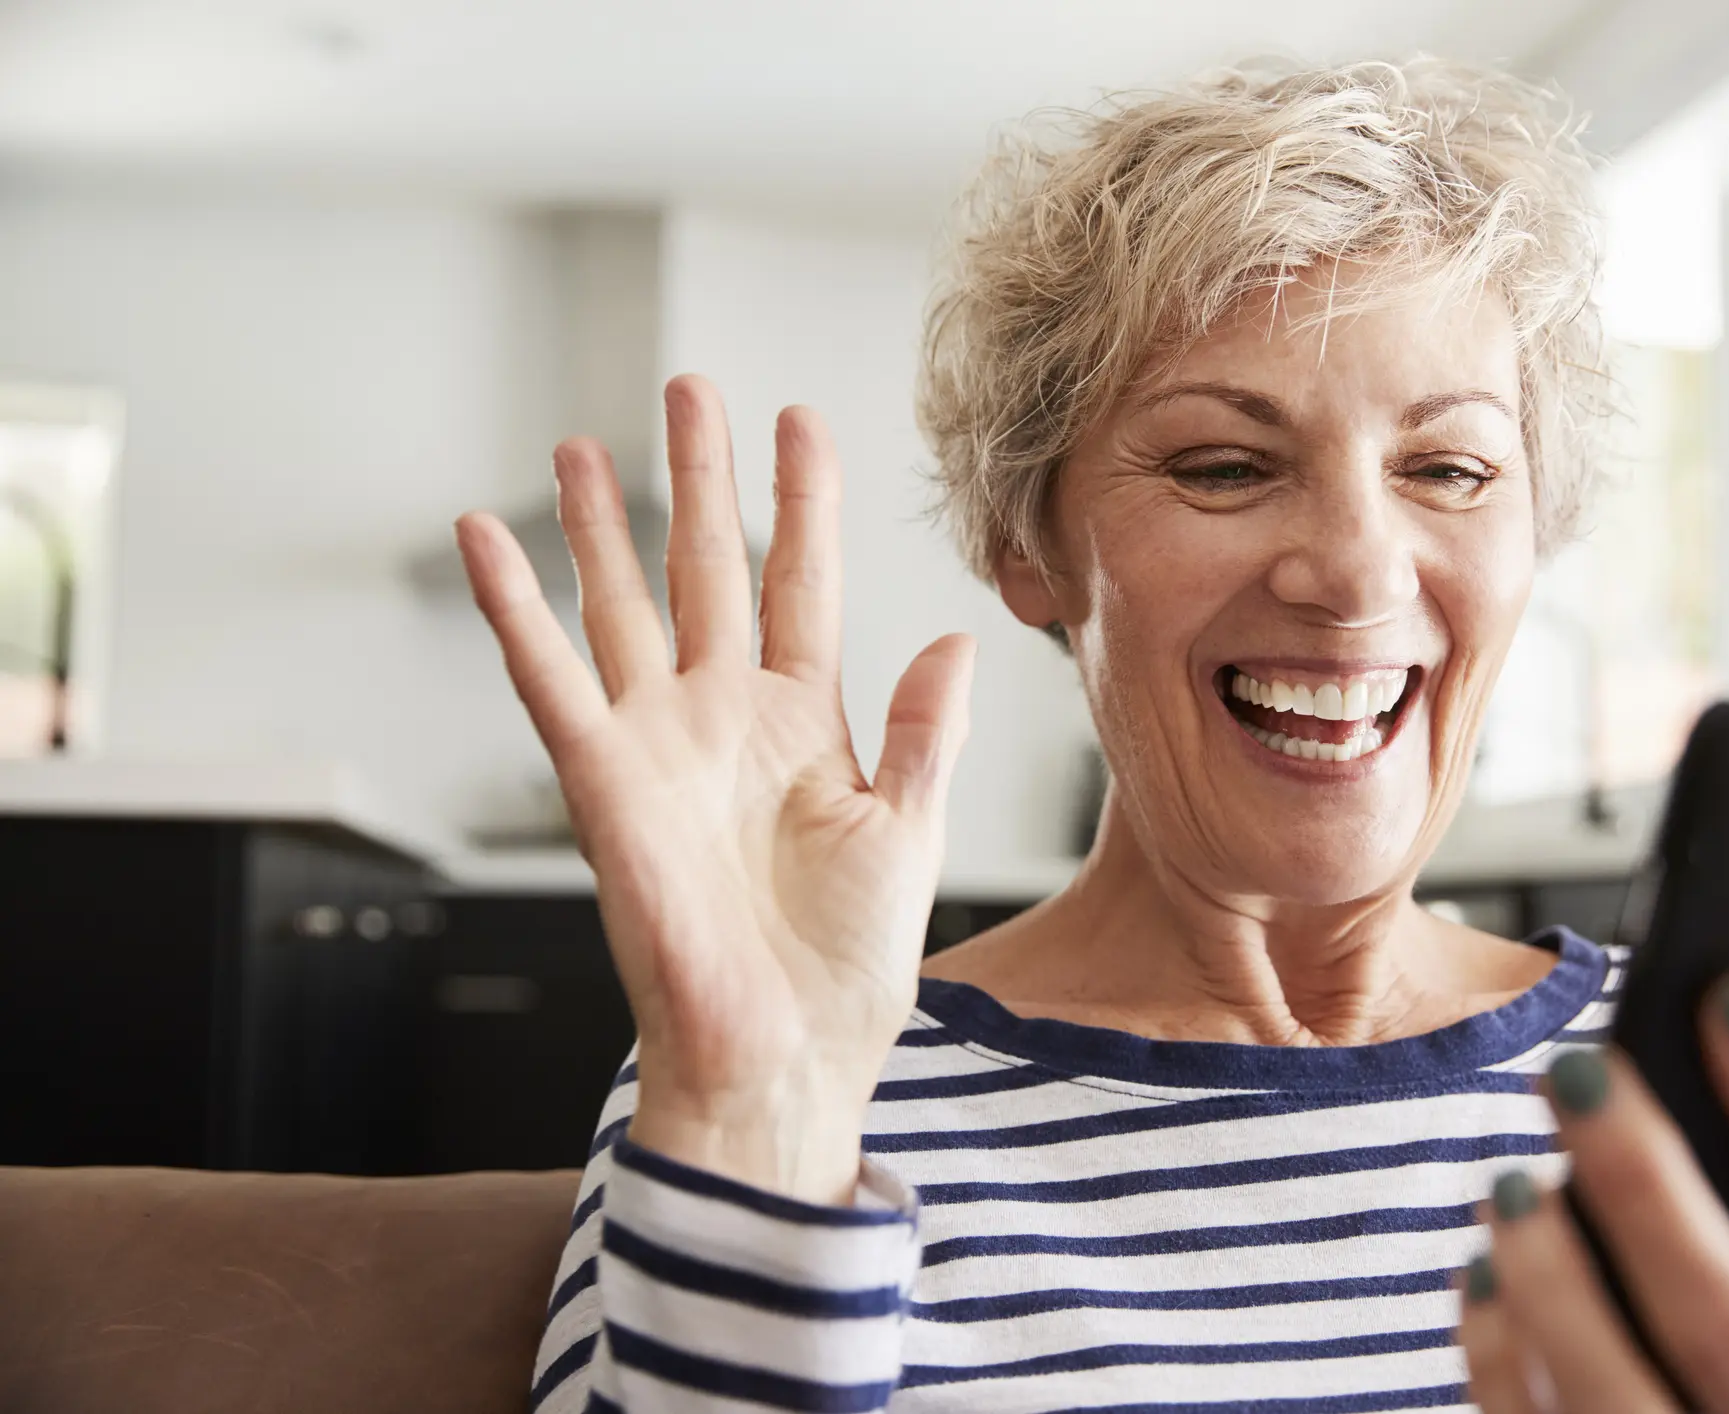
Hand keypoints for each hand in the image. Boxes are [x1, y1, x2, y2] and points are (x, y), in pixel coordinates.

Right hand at [455, 375, 975, 1205]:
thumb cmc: (846, 963)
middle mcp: (726, 718)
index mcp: (806, 723)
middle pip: (707, 568)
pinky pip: (547, 676)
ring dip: (599, 524)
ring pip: (623, 604)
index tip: (800, 417)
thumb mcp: (910, 829)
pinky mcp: (602, 779)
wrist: (785, 1053)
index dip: (801, 502)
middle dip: (699, 479)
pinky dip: (512, 606)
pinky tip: (483, 536)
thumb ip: (924, 729)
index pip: (802, 582)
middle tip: (690, 389)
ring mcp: (659, 742)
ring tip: (579, 442)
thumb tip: (955, 637)